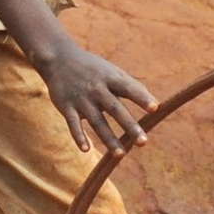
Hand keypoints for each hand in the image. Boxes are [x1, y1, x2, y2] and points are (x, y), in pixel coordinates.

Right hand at [33, 39, 156, 154]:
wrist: (57, 58)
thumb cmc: (92, 67)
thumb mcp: (111, 71)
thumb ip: (131, 85)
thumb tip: (155, 104)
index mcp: (110, 79)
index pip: (129, 88)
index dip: (142, 98)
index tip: (155, 108)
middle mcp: (97, 89)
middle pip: (116, 109)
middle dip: (130, 126)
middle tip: (143, 142)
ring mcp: (81, 99)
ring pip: (97, 121)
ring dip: (109, 139)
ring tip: (120, 154)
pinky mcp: (66, 107)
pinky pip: (73, 124)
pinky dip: (79, 136)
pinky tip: (86, 150)